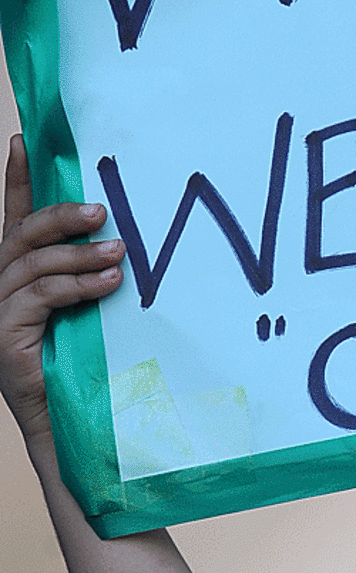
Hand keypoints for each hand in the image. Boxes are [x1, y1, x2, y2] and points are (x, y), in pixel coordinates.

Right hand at [0, 134, 124, 449]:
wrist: (77, 433)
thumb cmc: (94, 371)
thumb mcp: (96, 312)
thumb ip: (96, 276)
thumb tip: (127, 241)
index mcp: (20, 278)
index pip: (14, 218)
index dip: (16, 179)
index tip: (23, 139)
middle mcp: (1, 292)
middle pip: (19, 235)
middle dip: (57, 217)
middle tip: (99, 210)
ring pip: (29, 266)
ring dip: (77, 255)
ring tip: (118, 254)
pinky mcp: (6, 342)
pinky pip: (37, 300)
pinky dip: (75, 287)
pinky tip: (108, 284)